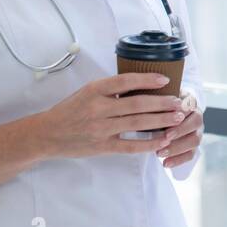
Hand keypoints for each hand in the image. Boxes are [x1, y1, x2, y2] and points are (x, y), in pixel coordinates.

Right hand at [37, 73, 184, 159]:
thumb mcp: (87, 91)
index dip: (147, 80)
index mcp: (95, 90)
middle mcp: (98, 108)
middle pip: (137, 104)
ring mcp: (101, 129)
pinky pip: (130, 146)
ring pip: (137, 123)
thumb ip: (111, 89)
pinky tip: (163, 140)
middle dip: (162, 103)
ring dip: (161, 120)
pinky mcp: (102, 147)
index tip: (165, 80)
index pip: (125, 81)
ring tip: (177, 117)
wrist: (48, 134)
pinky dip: (149, 144)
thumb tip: (142, 84)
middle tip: (179, 102)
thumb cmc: (71, 109)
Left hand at [156, 90, 203, 167]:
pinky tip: (165, 164)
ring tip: (160, 153)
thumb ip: (152, 96)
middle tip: (165, 137)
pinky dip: (179, 160)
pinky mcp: (192, 145)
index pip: (190, 106)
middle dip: (180, 131)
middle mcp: (196, 115)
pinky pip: (191, 154)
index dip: (180, 112)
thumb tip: (138, 96)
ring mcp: (196, 131)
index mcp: (189, 101)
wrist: (167, 111)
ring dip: (177, 147)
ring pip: (195, 140)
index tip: (167, 117)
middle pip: (196, 123)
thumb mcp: (157, 96)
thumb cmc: (159, 102)